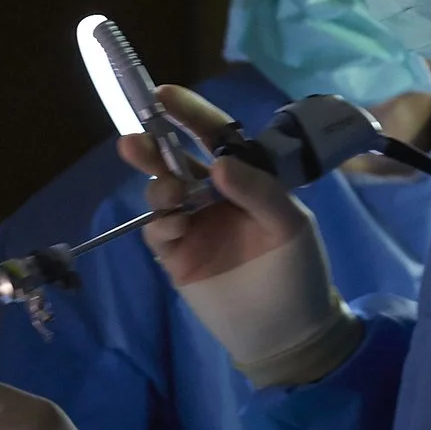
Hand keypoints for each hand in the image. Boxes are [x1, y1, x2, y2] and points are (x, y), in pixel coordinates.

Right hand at [119, 85, 316, 285]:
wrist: (288, 333)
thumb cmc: (298, 271)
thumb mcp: (290, 225)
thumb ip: (259, 190)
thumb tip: (218, 164)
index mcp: (247, 178)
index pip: (216, 136)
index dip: (190, 115)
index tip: (162, 96)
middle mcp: (215, 196)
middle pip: (176, 161)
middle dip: (152, 148)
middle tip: (132, 142)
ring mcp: (194, 225)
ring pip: (162, 193)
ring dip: (159, 188)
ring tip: (170, 196)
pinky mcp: (177, 256)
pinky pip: (157, 231)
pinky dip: (160, 225)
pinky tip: (174, 227)